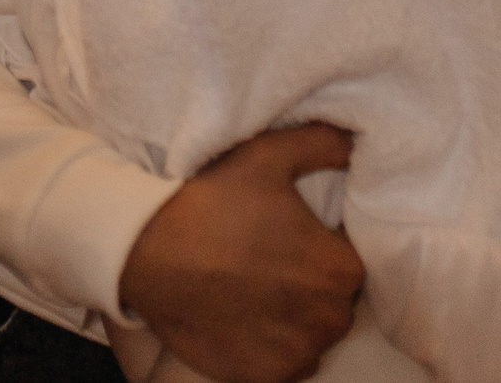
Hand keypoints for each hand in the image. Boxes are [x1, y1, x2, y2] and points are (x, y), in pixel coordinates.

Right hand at [120, 124, 364, 382]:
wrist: (145, 250)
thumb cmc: (211, 200)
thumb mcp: (268, 155)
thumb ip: (323, 144)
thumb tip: (355, 141)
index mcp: (338, 269)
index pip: (351, 259)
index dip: (323, 244)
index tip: (292, 234)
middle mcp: (328, 320)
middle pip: (335, 300)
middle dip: (312, 281)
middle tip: (270, 257)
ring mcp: (296, 354)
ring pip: (313, 333)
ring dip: (296, 315)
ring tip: (254, 286)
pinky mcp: (265, 377)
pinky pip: (288, 363)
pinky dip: (274, 345)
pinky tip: (245, 315)